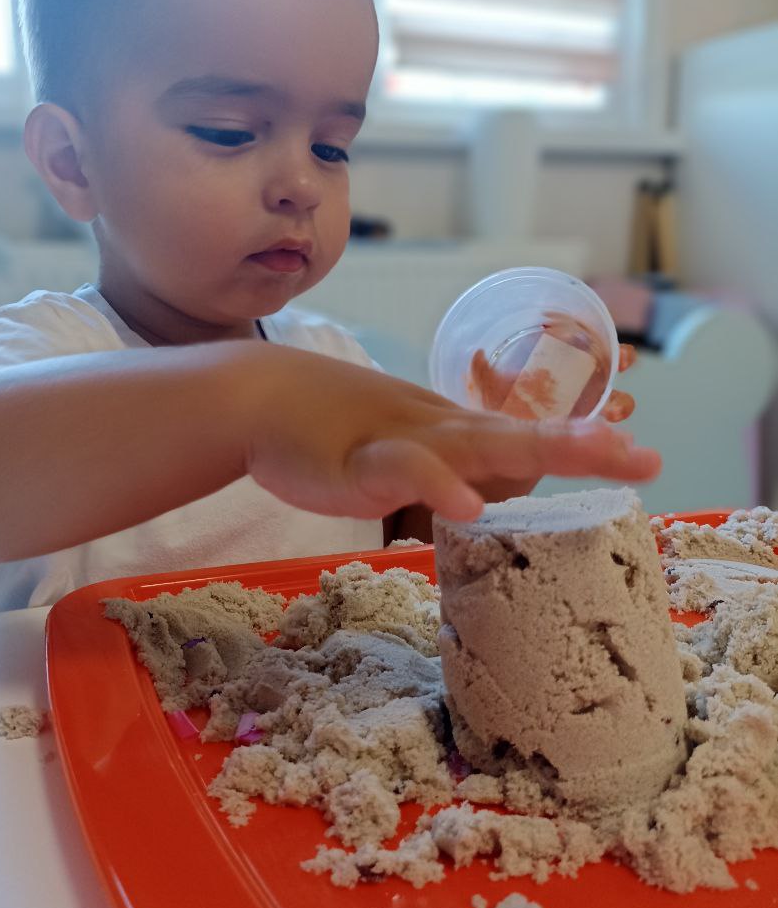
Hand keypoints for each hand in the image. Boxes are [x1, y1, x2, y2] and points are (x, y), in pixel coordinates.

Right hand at [241, 345, 659, 525]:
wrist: (260, 401)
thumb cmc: (331, 431)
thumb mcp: (399, 452)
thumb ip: (445, 474)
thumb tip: (484, 500)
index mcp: (452, 433)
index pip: (528, 437)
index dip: (584, 444)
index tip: (643, 456)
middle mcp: (439, 431)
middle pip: (523, 436)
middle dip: (588, 446)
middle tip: (648, 457)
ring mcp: (402, 443)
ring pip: (478, 444)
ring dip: (541, 447)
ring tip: (599, 453)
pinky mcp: (359, 466)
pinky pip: (404, 472)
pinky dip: (438, 486)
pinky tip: (470, 505)